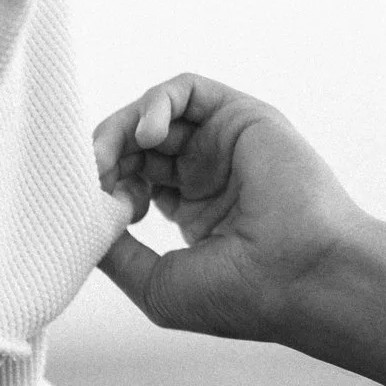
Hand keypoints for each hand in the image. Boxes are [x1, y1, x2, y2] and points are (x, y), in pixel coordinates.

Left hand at [91, 74, 370, 342]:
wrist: (308, 279)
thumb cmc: (242, 296)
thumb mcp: (157, 283)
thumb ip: (115, 251)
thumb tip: (77, 221)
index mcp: (194, 211)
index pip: (130, 178)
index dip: (101, 189)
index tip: (90, 213)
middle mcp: (208, 173)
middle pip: (135, 145)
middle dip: (102, 158)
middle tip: (85, 179)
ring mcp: (225, 144)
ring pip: (154, 115)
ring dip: (118, 131)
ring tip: (105, 159)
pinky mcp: (241, 117)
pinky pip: (186, 89)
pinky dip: (155, 104)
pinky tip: (145, 137)